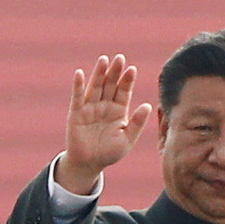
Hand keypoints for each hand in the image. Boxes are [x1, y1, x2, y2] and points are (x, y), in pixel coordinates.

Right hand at [59, 54, 151, 195]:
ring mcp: (90, 107)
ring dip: (99, 73)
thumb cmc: (109, 153)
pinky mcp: (76, 113)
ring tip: (104, 60)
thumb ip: (137, 123)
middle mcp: (105, 105)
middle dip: (115, 72)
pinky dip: (78, 85)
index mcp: (118, 110)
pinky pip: (77, 97)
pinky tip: (79, 73)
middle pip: (110, 84)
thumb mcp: (127, 140)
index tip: (132, 70)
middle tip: (120, 58)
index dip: (127, 80)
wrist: (89, 164)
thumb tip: (148, 105)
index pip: (124, 91)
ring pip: (95, 87)